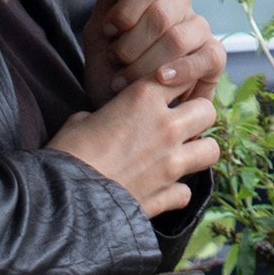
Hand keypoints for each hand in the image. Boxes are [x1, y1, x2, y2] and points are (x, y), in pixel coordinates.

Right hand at [47, 78, 218, 218]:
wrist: (62, 200)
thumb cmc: (65, 156)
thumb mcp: (80, 121)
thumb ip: (104, 115)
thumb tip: (102, 121)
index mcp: (143, 98)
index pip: (181, 74)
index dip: (178, 83)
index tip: (169, 93)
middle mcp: (165, 127)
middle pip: (208, 111)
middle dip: (197, 118)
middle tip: (181, 127)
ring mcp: (169, 164)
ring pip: (211, 150)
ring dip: (198, 153)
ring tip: (181, 158)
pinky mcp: (164, 196)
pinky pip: (185, 193)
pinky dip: (176, 193)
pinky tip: (162, 192)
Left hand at [83, 0, 225, 108]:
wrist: (123, 112)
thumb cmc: (111, 72)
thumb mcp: (100, 40)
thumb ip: (105, 8)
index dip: (126, 10)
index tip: (108, 31)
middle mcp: (180, 8)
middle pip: (161, 16)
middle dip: (130, 46)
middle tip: (114, 63)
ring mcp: (199, 31)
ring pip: (177, 40)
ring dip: (145, 66)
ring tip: (123, 82)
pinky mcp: (213, 57)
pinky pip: (206, 58)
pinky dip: (181, 71)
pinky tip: (162, 79)